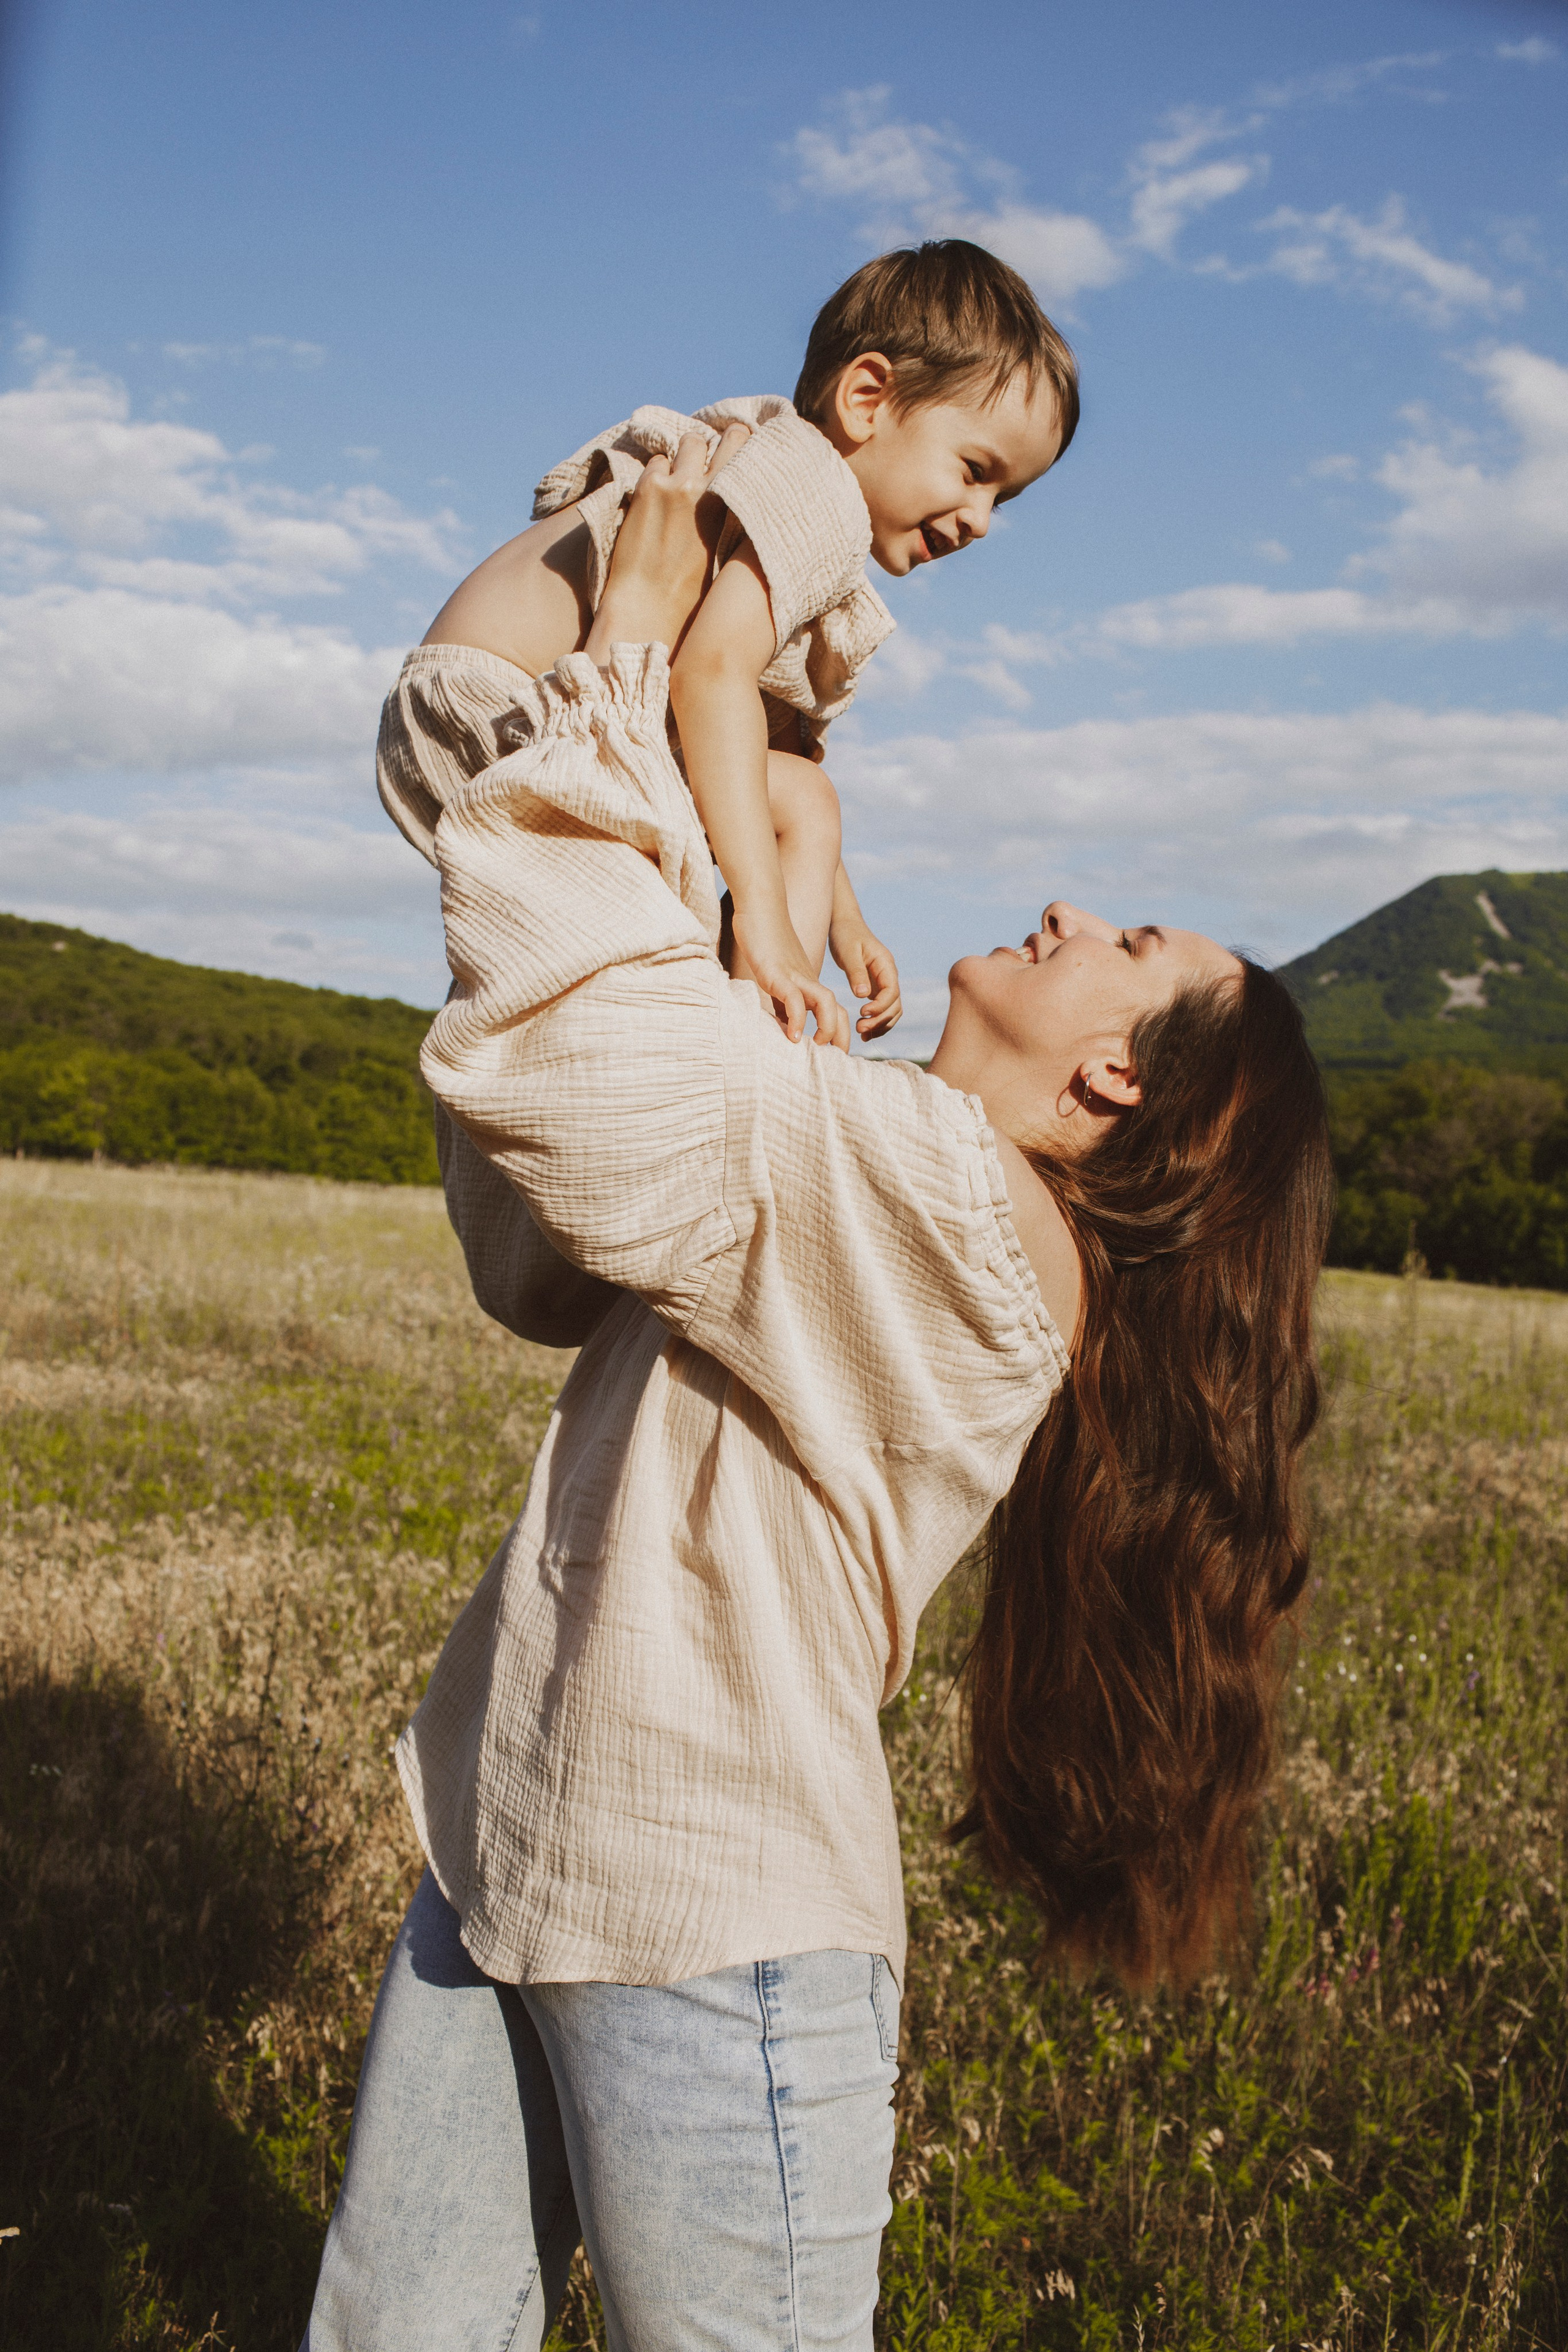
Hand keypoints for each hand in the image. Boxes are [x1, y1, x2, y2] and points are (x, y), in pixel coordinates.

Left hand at [584, 423, 751, 662]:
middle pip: (717, 438)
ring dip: (685, 456)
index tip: (738, 446)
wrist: (650, 607)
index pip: (744, 447)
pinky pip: (657, 461)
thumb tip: (738, 495)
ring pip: (687, 444)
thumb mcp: (726, 551)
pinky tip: (658, 495)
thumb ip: (733, 516)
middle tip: (706, 459)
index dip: (741, 443)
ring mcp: (675, 484)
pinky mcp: (647, 488)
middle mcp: (707, 488)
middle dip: (713, 445)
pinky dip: (659, 472)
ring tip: (681, 477)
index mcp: (732, 505)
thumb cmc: (692, 593)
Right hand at [732, 898, 852, 1050]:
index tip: (831, 1054)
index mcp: (808, 983)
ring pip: (826, 1004)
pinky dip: (797, 1019)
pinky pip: (795, 999)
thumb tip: (786, 1027)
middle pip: (837, 1011)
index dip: (837, 1032)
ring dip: (827, 1029)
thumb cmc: (764, 940)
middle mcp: (807, 981)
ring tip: (817, 1048)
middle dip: (840, 1038)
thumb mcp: (776, 978)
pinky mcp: (778, 973)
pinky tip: (792, 1036)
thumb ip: (782, 1003)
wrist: (761, 905)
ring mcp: (795, 976)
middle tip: (834, 1061)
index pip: (833, 1010)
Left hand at [830, 910, 901, 1039]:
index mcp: (885, 965)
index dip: (880, 1006)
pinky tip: (863, 1031)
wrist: (844, 925)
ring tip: (862, 1034)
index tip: (862, 1013)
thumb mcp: (848, 952)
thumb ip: (856, 973)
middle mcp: (889, 975)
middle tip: (859, 1029)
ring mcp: (884, 983)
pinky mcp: (875, 988)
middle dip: (880, 1020)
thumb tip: (863, 995)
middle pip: (895, 1005)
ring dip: (880, 1025)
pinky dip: (876, 1021)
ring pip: (892, 1010)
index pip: (892, 991)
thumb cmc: (845, 935)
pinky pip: (882, 1009)